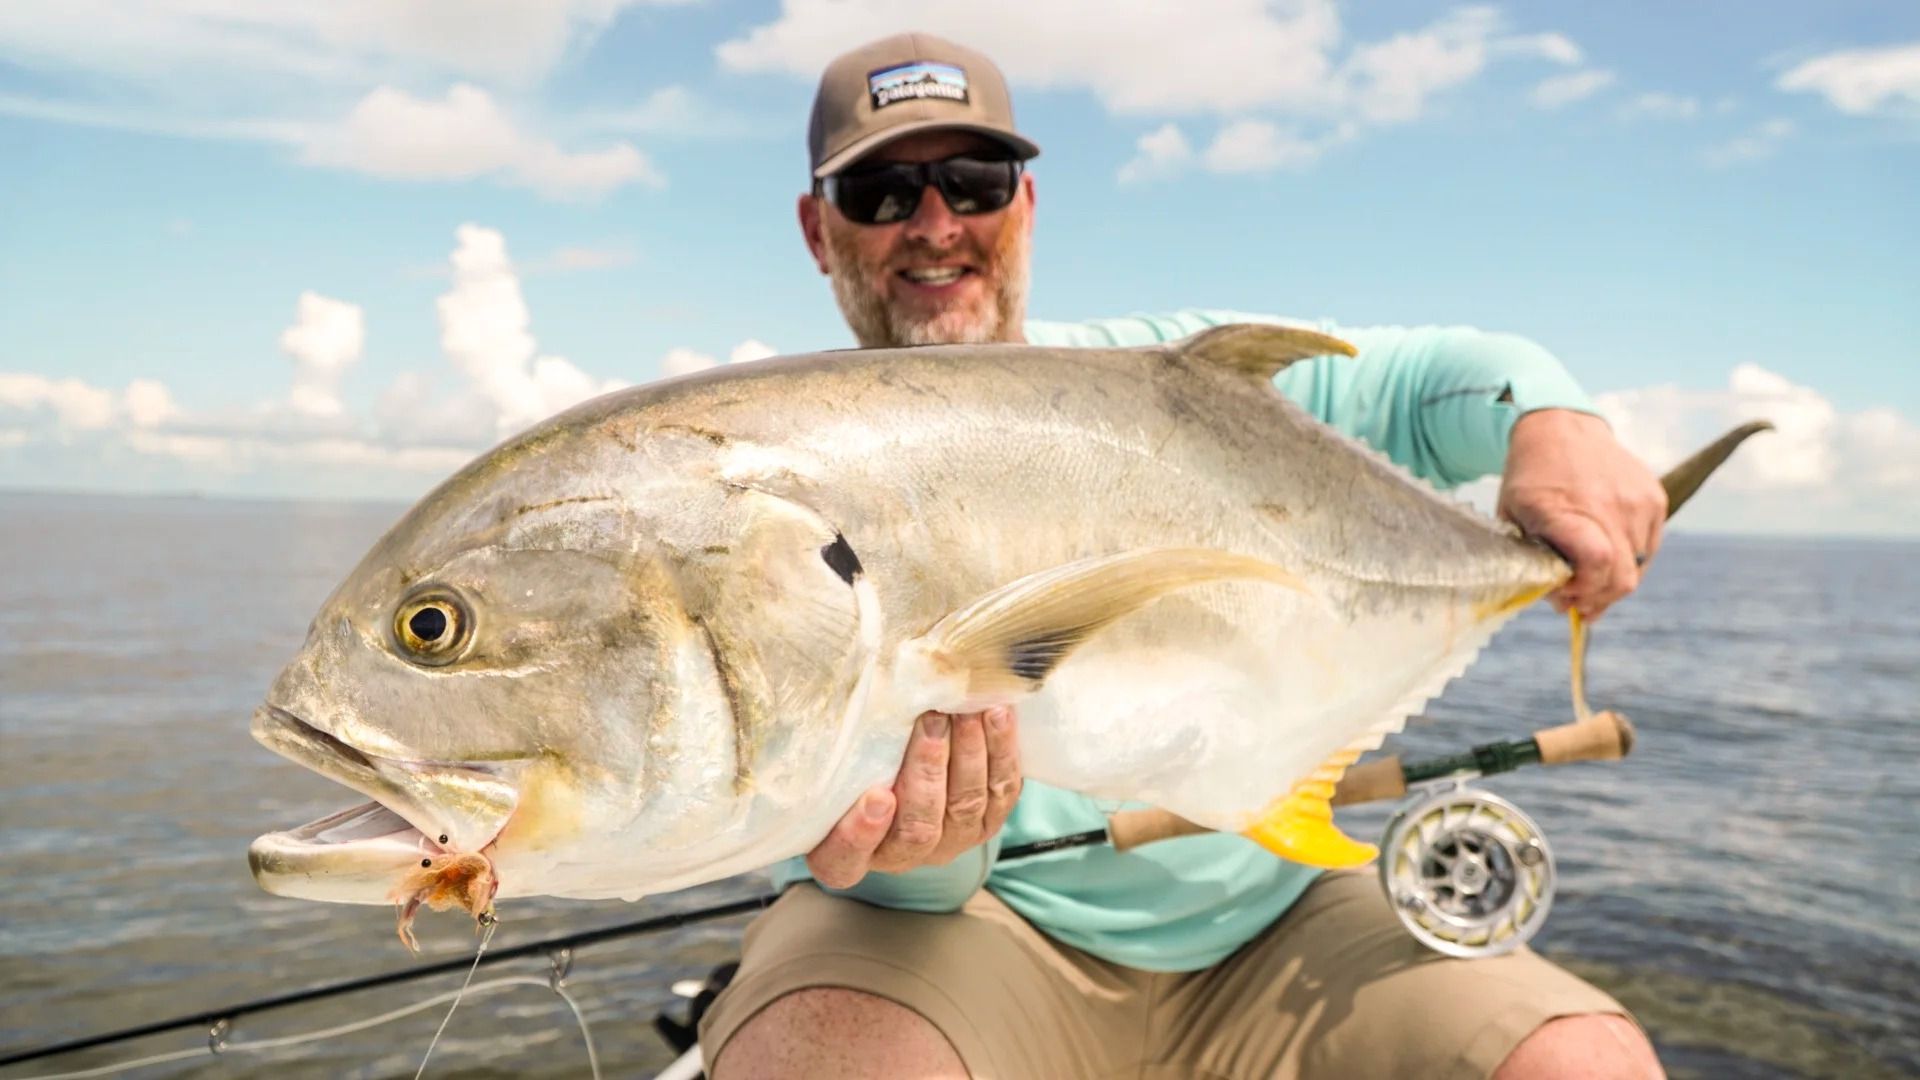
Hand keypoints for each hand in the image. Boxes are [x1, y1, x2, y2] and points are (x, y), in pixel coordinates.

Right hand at [805, 707, 1022, 888]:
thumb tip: (857, 705)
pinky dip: (1002, 751)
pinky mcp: (986, 821)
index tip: (878, 797)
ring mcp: (948, 842)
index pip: (845, 858)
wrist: (904, 757)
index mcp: (845, 853)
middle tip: (932, 720)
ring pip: (964, 805)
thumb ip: (840, 751)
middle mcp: (899, 855)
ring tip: (968, 711)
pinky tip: (997, 714)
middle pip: (918, 827)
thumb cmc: (855, 761)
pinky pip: (1001, 792)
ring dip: (969, 753)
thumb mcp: (835, 763)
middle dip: (928, 770)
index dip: (861, 833)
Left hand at [1497, 409, 1667, 620]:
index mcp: (1567, 509)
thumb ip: (1532, 563)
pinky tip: (1605, 549)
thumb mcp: (1512, 518)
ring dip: (1613, 581)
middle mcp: (1610, 505)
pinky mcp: (1655, 499)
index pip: (1597, 565)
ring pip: (1639, 568)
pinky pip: (1649, 548)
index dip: (1585, 591)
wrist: (1561, 428)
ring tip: (1587, 573)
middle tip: (1576, 600)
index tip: (1564, 594)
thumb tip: (1564, 604)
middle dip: (1598, 598)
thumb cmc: (1530, 479)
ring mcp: (1639, 501)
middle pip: (1623, 578)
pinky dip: (1629, 560)